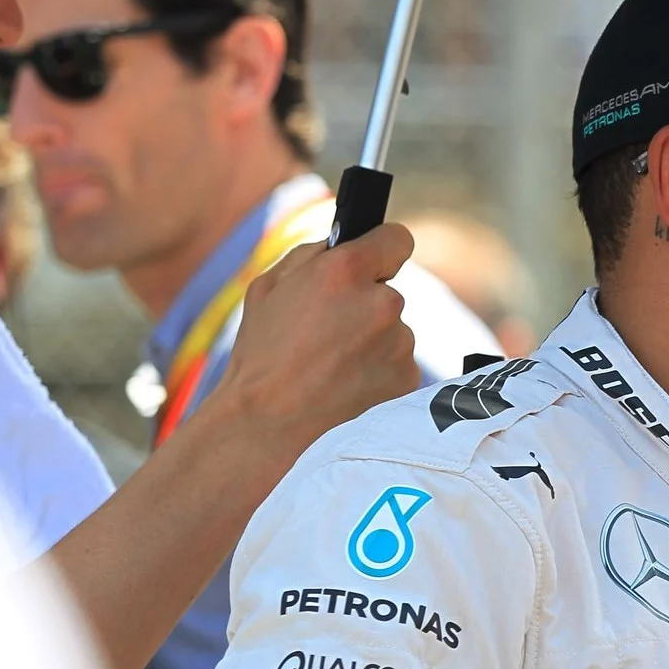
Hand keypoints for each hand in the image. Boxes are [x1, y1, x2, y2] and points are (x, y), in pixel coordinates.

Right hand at [208, 223, 417, 459]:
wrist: (268, 429)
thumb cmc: (260, 358)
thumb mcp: (268, 289)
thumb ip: (313, 256)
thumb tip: (343, 244)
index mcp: (345, 272)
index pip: (397, 238)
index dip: (384, 249)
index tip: (377, 260)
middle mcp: (382, 303)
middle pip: (388, 293)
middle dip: (364, 307)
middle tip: (326, 335)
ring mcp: (401, 345)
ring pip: (394, 333)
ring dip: (372, 344)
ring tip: (330, 369)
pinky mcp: (409, 380)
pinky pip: (398, 365)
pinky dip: (379, 374)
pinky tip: (345, 388)